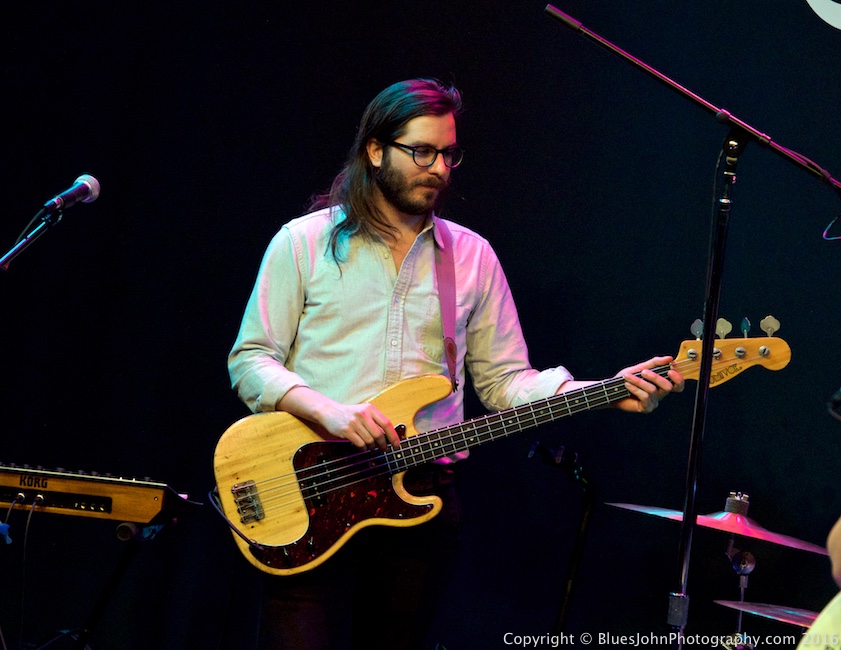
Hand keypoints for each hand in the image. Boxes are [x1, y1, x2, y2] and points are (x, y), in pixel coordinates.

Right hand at [278, 386, 400, 449]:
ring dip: (372, 447)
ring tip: (370, 447)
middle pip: (378, 435)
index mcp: (370, 409)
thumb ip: (375, 421)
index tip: (397, 444)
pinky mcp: (346, 430)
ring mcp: (354, 422)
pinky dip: (363, 448)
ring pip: (369, 441)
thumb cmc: (349, 413)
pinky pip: (360, 444)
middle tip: (383, 449)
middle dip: (383, 445)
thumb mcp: (363, 412)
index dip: (393, 436)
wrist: (329, 411)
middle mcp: (363, 414)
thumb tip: (389, 437)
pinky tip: (362, 447)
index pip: (386, 423)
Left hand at [613, 355, 684, 412]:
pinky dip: (635, 388)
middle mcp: (660, 394)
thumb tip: (669, 358)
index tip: (670, 370)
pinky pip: (645, 397)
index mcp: (661, 384)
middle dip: (655, 377)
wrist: (611, 389)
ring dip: (638, 381)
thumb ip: (655, 363)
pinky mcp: (646, 408)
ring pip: (653, 390)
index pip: (678, 385)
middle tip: (643, 371)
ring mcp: (653, 402)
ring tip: (627, 377)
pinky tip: (627, 385)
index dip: (678, 379)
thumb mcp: (640, 367)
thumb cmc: (626, 379)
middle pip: (668, 387)